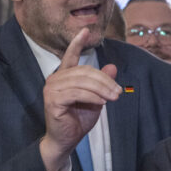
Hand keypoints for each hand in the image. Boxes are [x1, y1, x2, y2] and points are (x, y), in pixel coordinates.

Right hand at [41, 28, 121, 170]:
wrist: (66, 140)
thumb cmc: (78, 119)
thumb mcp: (95, 99)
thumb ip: (101, 83)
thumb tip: (112, 66)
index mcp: (64, 76)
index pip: (70, 56)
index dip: (77, 43)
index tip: (86, 30)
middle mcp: (55, 79)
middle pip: (84, 71)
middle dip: (104, 80)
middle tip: (118, 92)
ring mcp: (51, 89)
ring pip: (82, 81)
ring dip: (101, 89)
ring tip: (114, 98)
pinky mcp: (52, 100)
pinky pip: (76, 93)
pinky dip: (92, 97)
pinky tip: (101, 102)